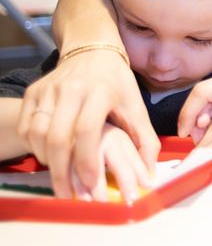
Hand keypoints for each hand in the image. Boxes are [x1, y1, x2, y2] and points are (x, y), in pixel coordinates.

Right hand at [17, 50, 157, 198]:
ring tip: (61, 174)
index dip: (86, 158)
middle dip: (61, 170)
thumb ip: (146, 140)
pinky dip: (35, 146)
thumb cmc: (118, 84)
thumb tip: (149, 175)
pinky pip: (27, 127)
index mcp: (101, 91)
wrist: (93, 52)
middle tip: (68, 192)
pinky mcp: (33, 92)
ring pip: (39, 134)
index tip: (90, 181)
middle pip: (58, 136)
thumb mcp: (137, 107)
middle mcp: (71, 88)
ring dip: (47, 160)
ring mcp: (49, 89)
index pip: (87, 129)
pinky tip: (50, 155)